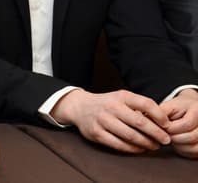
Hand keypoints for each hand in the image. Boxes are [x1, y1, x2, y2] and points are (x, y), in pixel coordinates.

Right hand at [51, 89, 170, 152]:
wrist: (80, 107)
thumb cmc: (107, 104)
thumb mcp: (121, 98)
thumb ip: (139, 106)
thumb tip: (161, 121)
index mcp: (121, 96)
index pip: (146, 104)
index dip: (160, 116)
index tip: (167, 125)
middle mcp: (112, 107)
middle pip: (140, 122)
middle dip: (156, 133)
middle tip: (165, 140)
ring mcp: (103, 120)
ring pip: (130, 135)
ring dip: (146, 143)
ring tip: (154, 146)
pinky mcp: (96, 133)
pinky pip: (119, 144)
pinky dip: (132, 149)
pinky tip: (139, 149)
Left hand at [161, 88, 197, 157]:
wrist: (191, 110)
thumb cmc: (178, 108)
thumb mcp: (169, 105)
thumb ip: (160, 112)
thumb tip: (144, 119)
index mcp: (197, 111)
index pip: (186, 124)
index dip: (170, 128)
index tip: (160, 127)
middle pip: (191, 137)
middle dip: (173, 137)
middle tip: (163, 134)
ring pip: (194, 147)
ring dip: (178, 145)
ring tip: (169, 138)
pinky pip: (194, 153)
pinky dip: (183, 150)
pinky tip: (176, 144)